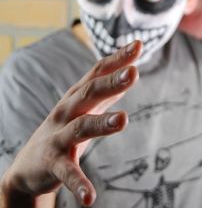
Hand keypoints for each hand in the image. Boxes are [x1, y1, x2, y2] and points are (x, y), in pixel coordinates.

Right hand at [1, 40, 141, 206]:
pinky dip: (78, 182)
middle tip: (134, 73)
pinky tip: (89, 197)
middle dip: (111, 82)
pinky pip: (67, 172)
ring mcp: (58, 136)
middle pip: (90, 93)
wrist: (29, 165)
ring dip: (101, 123)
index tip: (138, 44)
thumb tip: (128, 72)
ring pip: (81, 126)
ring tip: (123, 120)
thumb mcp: (84, 108)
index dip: (117, 59)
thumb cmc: (63, 130)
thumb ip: (106, 91)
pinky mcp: (52, 162)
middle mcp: (67, 111)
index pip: (98, 72)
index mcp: (77, 97)